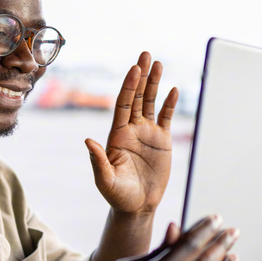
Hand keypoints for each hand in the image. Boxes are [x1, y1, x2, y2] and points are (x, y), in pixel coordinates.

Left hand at [86, 52, 177, 215]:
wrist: (137, 206)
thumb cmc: (118, 195)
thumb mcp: (105, 180)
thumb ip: (98, 161)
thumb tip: (88, 141)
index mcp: (117, 135)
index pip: (123, 104)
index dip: (129, 86)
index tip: (134, 69)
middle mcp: (132, 129)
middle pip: (137, 96)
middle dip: (142, 76)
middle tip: (146, 54)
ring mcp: (147, 134)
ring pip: (151, 102)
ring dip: (155, 83)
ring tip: (159, 63)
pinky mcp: (162, 141)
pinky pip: (166, 118)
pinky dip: (169, 104)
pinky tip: (173, 89)